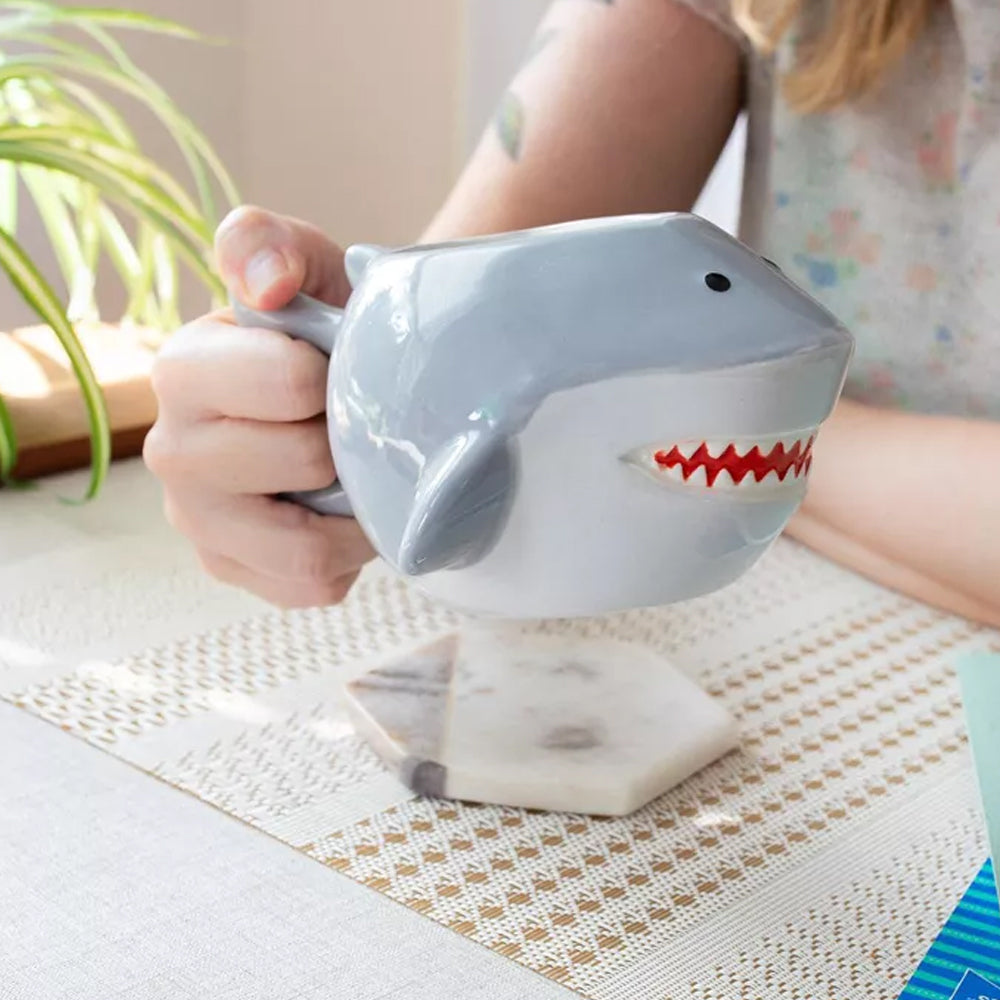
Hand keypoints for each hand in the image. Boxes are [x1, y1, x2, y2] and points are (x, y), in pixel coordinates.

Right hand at [144, 205, 373, 606]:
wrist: (324, 389)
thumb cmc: (313, 328)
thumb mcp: (300, 264)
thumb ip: (272, 246)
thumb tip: (268, 284)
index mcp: (183, 370)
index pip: (292, 385)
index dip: (339, 378)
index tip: (339, 370)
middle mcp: (172, 452)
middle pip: (307, 464)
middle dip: (350, 442)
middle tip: (352, 424)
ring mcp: (197, 521)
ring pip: (307, 550)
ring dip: (357, 513)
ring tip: (359, 475)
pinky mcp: (230, 568)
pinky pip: (310, 586)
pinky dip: (347, 557)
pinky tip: (340, 514)